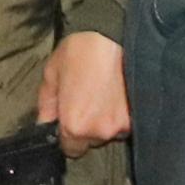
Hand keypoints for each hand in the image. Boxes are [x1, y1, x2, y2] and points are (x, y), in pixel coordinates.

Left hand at [34, 31, 128, 154]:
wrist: (114, 34)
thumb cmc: (80, 51)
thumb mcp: (51, 74)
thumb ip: (46, 106)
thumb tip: (45, 124)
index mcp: (74, 125)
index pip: (70, 150)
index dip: (68, 136)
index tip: (70, 119)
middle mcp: (99, 131)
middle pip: (92, 141)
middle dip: (87, 126)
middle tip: (87, 99)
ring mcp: (122, 125)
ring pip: (110, 131)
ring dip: (106, 119)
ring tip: (105, 94)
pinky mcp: (139, 116)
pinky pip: (125, 122)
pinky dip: (121, 113)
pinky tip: (119, 94)